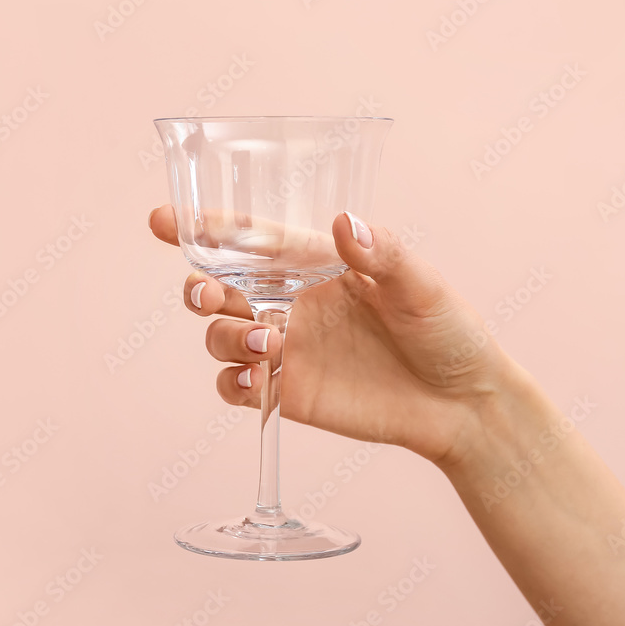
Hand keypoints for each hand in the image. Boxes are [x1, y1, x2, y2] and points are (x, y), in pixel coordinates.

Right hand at [149, 205, 516, 467]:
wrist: (461, 404)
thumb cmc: (448, 332)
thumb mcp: (422, 286)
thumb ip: (383, 255)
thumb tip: (347, 223)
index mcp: (315, 264)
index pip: (249, 240)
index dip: (204, 229)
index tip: (162, 221)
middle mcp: (290, 302)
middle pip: (219, 286)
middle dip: (199, 288)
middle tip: (209, 295)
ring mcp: (285, 348)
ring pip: (220, 335)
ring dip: (223, 337)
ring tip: (267, 345)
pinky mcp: (286, 392)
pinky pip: (235, 385)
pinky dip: (231, 382)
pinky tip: (254, 381)